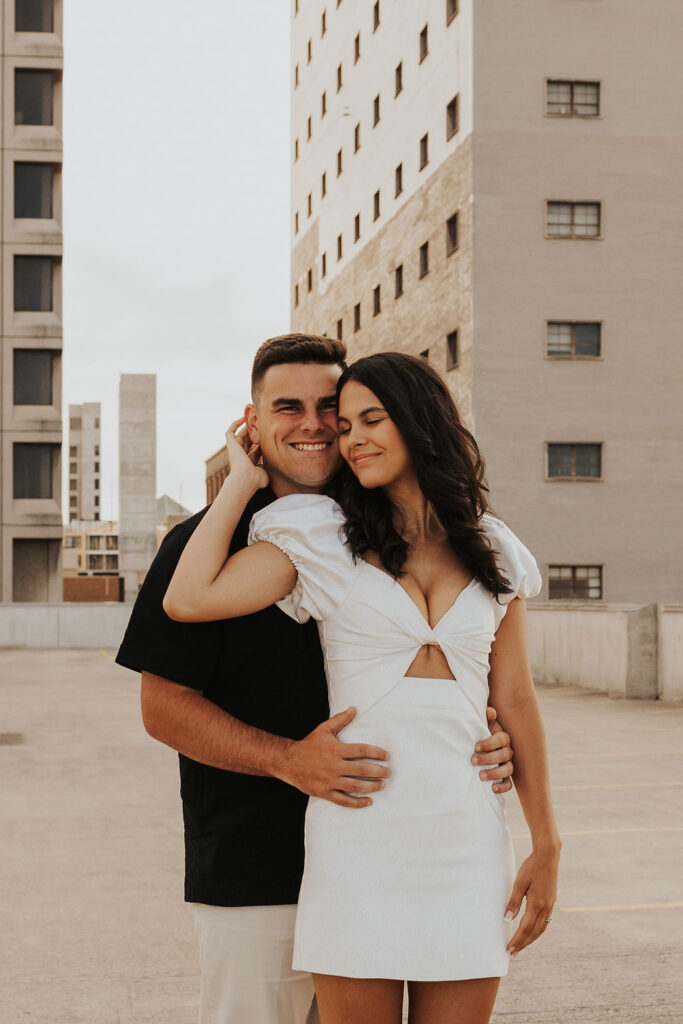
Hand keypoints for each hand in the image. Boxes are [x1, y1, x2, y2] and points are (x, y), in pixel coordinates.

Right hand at [224, 417, 268, 489]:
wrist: (246, 478)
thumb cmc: (257, 479)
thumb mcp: (266, 471)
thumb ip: (269, 465)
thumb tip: (274, 460)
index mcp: (249, 463)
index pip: (256, 450)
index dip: (262, 442)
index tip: (269, 435)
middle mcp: (241, 456)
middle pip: (248, 441)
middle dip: (254, 433)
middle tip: (261, 423)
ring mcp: (235, 450)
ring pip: (240, 434)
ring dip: (246, 426)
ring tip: (253, 416)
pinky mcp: (231, 444)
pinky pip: (231, 431)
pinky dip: (236, 424)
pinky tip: (244, 417)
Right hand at [276, 707, 390, 807]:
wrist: (289, 762)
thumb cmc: (309, 745)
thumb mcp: (324, 729)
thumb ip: (340, 720)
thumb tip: (354, 708)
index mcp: (336, 750)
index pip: (362, 751)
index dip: (377, 753)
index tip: (387, 756)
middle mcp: (334, 766)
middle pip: (362, 770)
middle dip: (378, 772)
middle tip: (389, 772)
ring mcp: (330, 781)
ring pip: (355, 786)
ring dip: (372, 786)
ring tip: (382, 785)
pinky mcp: (325, 793)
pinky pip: (344, 800)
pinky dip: (358, 802)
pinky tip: (369, 801)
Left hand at [470, 706, 513, 792]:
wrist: (477, 749)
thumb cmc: (479, 735)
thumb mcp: (481, 726)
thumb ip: (486, 719)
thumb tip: (490, 711)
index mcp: (502, 737)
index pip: (502, 739)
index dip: (490, 743)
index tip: (475, 746)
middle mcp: (507, 751)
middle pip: (505, 754)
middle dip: (488, 758)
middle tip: (472, 760)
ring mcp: (507, 764)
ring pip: (508, 769)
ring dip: (495, 773)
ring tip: (480, 776)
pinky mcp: (505, 778)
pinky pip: (509, 784)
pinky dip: (502, 787)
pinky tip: (492, 788)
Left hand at [505, 846, 559, 955]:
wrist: (548, 856)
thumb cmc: (531, 867)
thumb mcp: (519, 882)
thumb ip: (514, 901)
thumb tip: (507, 919)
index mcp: (537, 904)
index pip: (525, 928)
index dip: (516, 940)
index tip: (508, 949)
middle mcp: (546, 907)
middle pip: (534, 932)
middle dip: (523, 944)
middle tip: (512, 953)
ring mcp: (550, 905)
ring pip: (541, 928)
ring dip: (530, 939)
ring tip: (520, 946)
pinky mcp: (551, 901)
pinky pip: (545, 921)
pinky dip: (537, 930)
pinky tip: (531, 931)